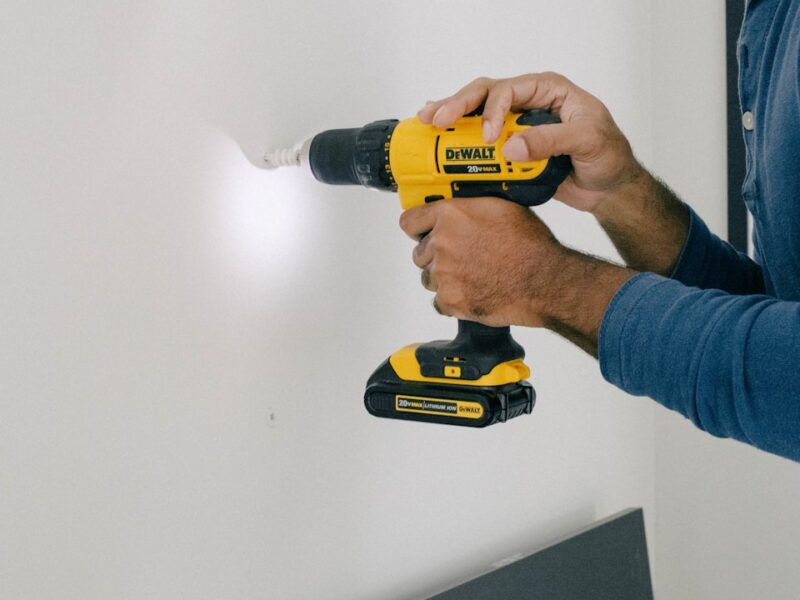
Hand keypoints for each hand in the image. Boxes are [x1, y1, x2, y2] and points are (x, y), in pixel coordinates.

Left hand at [399, 198, 635, 353]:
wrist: (543, 281)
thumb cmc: (530, 245)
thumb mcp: (501, 208)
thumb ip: (470, 208)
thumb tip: (461, 209)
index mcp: (450, 215)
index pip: (410, 221)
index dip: (417, 228)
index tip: (421, 232)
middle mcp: (440, 243)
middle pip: (420, 253)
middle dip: (436, 256)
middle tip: (462, 258)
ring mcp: (442, 274)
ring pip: (429, 279)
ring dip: (444, 279)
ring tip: (472, 276)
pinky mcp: (449, 300)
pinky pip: (439, 302)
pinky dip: (453, 301)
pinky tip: (473, 292)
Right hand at [417, 73, 645, 212]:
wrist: (609, 188)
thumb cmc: (608, 157)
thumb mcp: (587, 142)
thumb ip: (551, 141)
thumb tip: (510, 148)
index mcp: (548, 90)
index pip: (510, 89)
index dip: (492, 109)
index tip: (488, 137)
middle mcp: (529, 102)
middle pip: (486, 93)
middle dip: (458, 104)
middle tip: (436, 118)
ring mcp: (517, 124)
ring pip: (477, 112)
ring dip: (451, 116)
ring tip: (426, 121)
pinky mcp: (510, 146)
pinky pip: (480, 137)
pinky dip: (458, 136)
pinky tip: (439, 136)